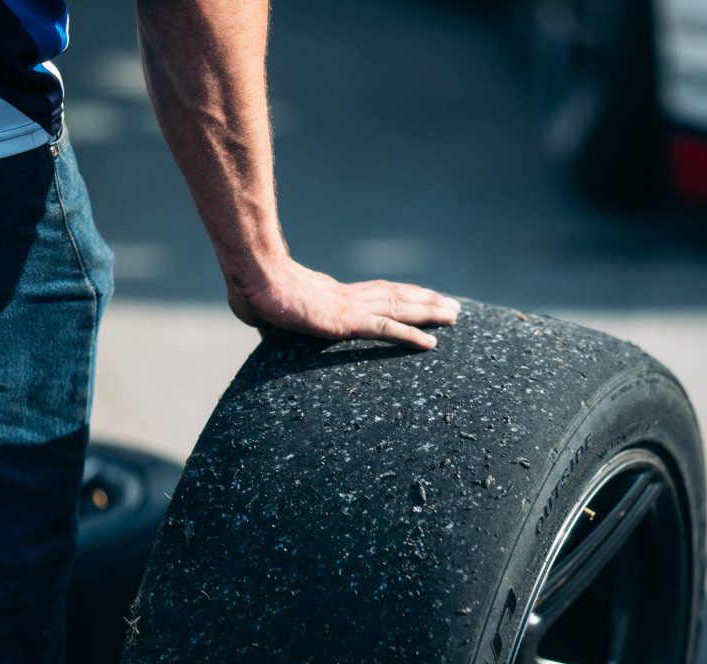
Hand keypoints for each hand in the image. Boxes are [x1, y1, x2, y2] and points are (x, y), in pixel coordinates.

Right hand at [223, 255, 460, 349]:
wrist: (252, 276)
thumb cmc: (251, 289)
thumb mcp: (265, 312)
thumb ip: (275, 320)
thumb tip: (266, 326)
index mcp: (333, 295)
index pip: (376, 294)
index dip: (402, 296)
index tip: (421, 298)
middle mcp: (348, 297)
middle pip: (398, 297)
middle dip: (428, 302)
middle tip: (454, 307)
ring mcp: (350, 308)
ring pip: (400, 309)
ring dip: (430, 312)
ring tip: (455, 315)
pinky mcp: (346, 321)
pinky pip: (386, 329)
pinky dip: (410, 336)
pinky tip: (431, 344)